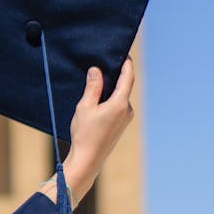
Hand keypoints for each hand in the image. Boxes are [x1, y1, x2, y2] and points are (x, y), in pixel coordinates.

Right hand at [61, 58, 135, 198]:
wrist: (88, 159)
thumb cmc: (85, 133)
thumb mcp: (85, 106)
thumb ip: (93, 87)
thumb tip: (97, 70)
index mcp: (120, 103)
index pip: (128, 77)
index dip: (127, 64)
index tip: (124, 53)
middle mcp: (127, 110)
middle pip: (124, 86)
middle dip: (116, 75)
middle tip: (105, 63)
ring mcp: (125, 118)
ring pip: (120, 97)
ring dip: (111, 88)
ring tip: (97, 81)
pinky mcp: (120, 124)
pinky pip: (118, 106)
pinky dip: (110, 99)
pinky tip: (97, 99)